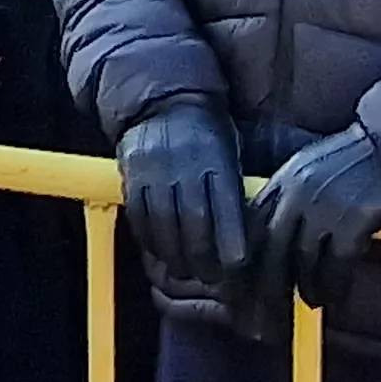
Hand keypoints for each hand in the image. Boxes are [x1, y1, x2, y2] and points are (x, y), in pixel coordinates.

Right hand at [113, 104, 251, 297]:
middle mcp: (185, 164)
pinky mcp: (131, 175)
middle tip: (209, 277)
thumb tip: (250, 236)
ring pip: (163, 223)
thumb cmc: (208, 136)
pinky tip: (160, 251)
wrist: (164, 104)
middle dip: (202, 257)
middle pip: (194, 221)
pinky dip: (149, 239)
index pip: (226, 207)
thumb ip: (235, 188)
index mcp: (217, 158)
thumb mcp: (231, 152)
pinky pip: (138, 215)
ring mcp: (155, 170)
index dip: (231, 241)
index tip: (236, 265)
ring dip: (174, 254)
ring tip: (184, 270)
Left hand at [249, 127, 380, 314]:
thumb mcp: (314, 172)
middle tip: (269, 310)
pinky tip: (335, 297)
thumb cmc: (358, 164)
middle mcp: (300, 189)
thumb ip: (292, 199)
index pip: (251, 224)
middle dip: (269, 283)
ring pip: (303, 257)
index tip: (243, 285)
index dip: (245, 258)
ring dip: (306, 287)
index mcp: (286, 178)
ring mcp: (326, 203)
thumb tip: (276, 239)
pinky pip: (337, 261)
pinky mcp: (355, 217)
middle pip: (272, 246)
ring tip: (310, 303)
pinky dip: (333, 284)